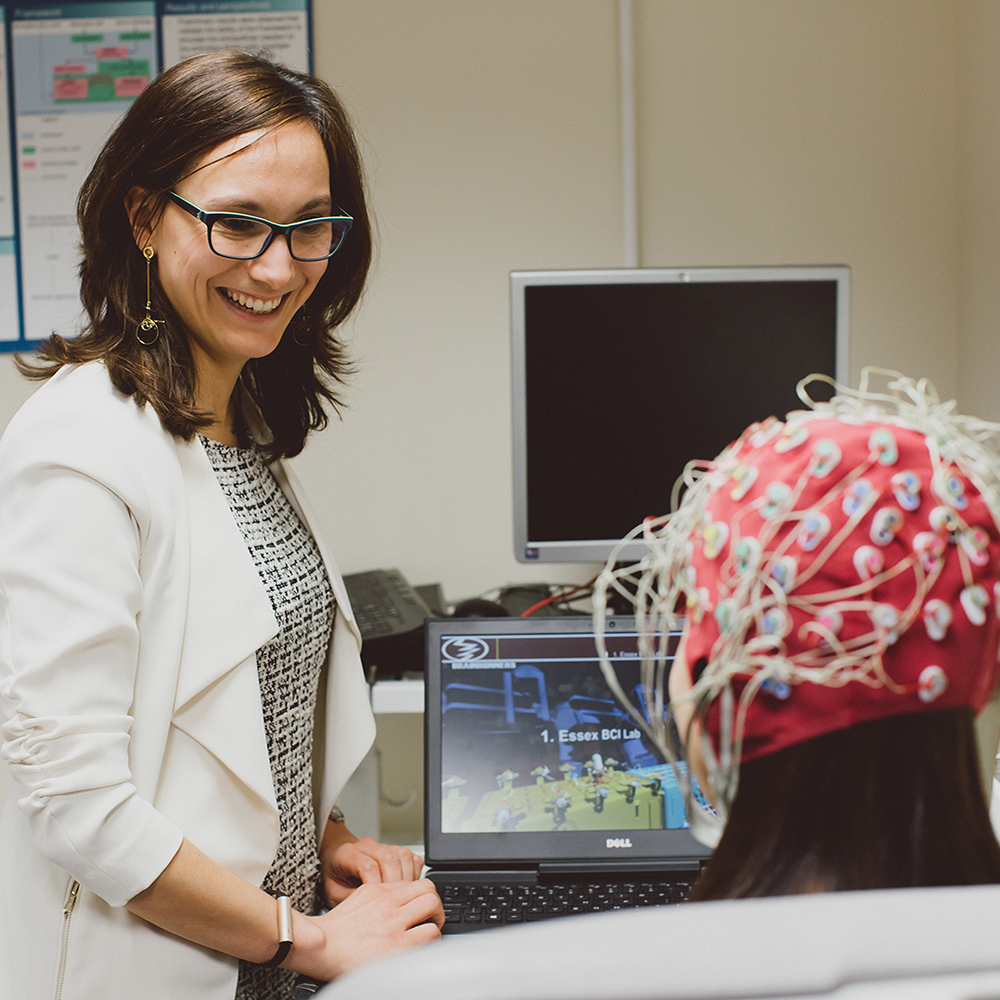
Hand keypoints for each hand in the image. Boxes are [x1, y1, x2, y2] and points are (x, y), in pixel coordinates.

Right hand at [290, 878, 443, 980]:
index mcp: (379, 891)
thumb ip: (378, 896)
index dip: (422, 895)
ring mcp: (394, 922)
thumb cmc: (334, 931)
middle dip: (434, 903)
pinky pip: (429, 934)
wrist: (319, 947)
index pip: (414, 882)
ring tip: (428, 931)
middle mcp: (389, 903)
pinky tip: (422, 947)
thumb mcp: (356, 900)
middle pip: (428, 888)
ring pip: (432, 906)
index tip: (422, 907)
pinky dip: (431, 940)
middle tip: (431, 918)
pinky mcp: (397, 944)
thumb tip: (394, 899)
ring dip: (435, 919)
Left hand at [320, 820, 425, 905]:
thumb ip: (350, 901)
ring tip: (403, 898)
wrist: (336, 859)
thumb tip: (370, 916)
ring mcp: (383, 846)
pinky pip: (412, 858)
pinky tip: (407, 889)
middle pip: (389, 859)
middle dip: (395, 884)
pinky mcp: (395, 850)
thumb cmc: (335, 878)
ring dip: (407, 878)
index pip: (368, 866)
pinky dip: (414, 874)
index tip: (377, 904)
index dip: (376, 886)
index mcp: (348, 854)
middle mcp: (367, 846)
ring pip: (404, 856)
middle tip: (395, 904)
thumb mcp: (333, 893)